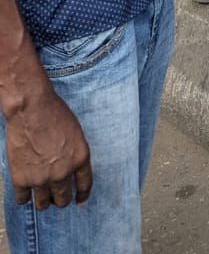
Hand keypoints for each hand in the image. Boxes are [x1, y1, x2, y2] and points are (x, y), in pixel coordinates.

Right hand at [5, 85, 91, 209]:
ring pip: (43, 204)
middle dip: (60, 198)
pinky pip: (23, 200)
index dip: (82, 196)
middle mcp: (63, 172)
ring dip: (43, 201)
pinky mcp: (21, 179)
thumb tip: (71, 171)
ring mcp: (41, 178)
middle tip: (56, 195)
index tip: (79, 201)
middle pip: (63, 199)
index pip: (84, 185)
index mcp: (80, 158)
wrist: (32, 108)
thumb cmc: (54, 113)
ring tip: (40, 193)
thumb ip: (74, 154)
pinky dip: (24, 197)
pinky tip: (25, 189)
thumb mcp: (75, 132)